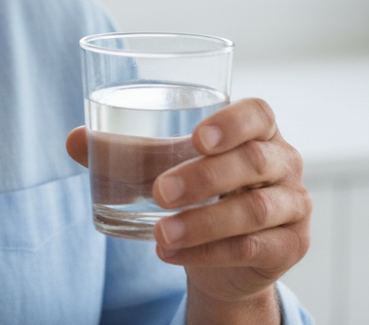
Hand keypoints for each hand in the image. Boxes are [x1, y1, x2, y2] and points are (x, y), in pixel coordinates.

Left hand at [66, 99, 310, 320]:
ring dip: (202, 223)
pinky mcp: (291, 244)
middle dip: (203, 178)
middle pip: (252, 163)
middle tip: (159, 192)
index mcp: (258, 130)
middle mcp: (284, 162)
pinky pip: (252, 247)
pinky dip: (207, 252)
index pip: (259, 113)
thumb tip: (75, 140)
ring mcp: (293, 204)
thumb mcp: (166, 165)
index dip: (232, 122)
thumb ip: (128, 151)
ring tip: (159, 232)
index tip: (197, 138)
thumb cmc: (198, 189)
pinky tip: (171, 254)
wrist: (227, 252)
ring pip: (254, 211)